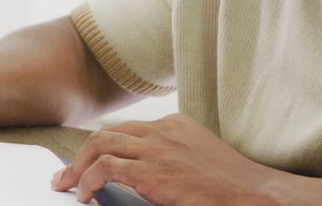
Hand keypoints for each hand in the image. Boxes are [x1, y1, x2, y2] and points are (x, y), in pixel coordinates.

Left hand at [52, 114, 281, 204]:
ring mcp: (157, 148)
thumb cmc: (231, 186)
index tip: (88, 162)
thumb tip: (141, 176)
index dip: (102, 147)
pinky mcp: (153, 172)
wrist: (256, 195)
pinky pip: (107, 168)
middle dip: (81, 154)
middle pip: (108, 133)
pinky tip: (85, 196)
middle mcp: (163, 130)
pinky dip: (89, 180)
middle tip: (65, 175)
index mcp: (175, 125)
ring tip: (66, 185)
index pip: (127, 130)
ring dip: (77, 167)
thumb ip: (169, 160)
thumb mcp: (197, 161)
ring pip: (101, 145)